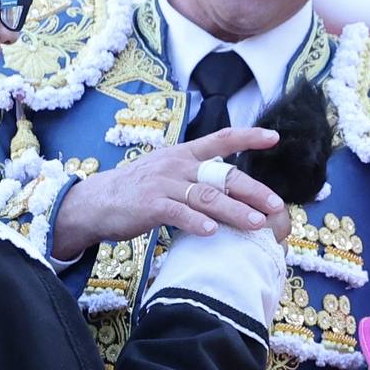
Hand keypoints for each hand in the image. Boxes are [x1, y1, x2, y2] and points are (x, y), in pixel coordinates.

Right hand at [51, 126, 284, 257]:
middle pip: (222, 175)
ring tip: (255, 224)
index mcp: (183, 154)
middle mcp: (177, 165)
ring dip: (234, 211)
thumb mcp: (166, 174)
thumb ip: (194, 177)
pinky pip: (178, 213)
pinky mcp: (150, 204)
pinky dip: (197, 223)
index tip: (273, 137)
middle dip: (252, 190)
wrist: (95, 202)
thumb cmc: (136, 192)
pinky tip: (213, 233)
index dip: (247, 137)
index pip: (220, 139)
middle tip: (274, 205)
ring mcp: (164, 184)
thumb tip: (228, 190)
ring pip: (206, 197)